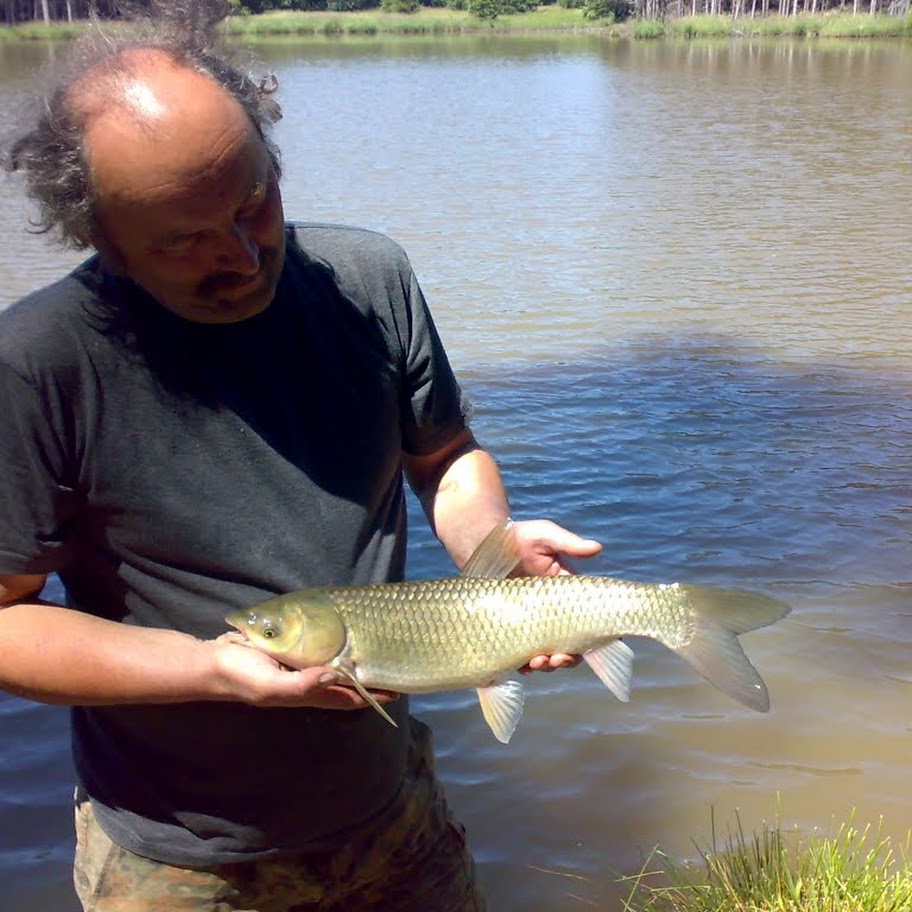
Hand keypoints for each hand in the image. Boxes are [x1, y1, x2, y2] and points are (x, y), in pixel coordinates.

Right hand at [210, 634, 399, 710]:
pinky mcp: (293, 652)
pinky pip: (321, 651)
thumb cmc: (243, 677)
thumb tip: (335, 676)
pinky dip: (338, 647)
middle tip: (396, 663)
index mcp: (308, 694)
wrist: (214, 663)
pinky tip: (347, 636)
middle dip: (371, 678)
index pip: (349, 697)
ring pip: (337, 668)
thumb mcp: (270, 685)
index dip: (373, 695)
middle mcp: (309, 682)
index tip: (398, 689)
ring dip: (357, 662)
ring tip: (380, 649)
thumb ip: (302, 684)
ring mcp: (301, 667)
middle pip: (348, 683)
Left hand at [509, 519, 601, 674]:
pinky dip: (523, 665)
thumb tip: (597, 548)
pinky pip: (518, 655)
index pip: (587, 621)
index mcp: (565, 594)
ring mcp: (529, 623)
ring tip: (537, 662)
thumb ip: (568, 543)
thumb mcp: (544, 535)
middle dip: (567, 658)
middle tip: (557, 659)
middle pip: (569, 645)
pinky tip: (521, 666)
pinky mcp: (507, 628)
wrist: (481, 542)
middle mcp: (550, 613)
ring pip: (546, 654)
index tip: (590, 646)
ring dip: (546, 664)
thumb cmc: (517, 536)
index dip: (595, 639)